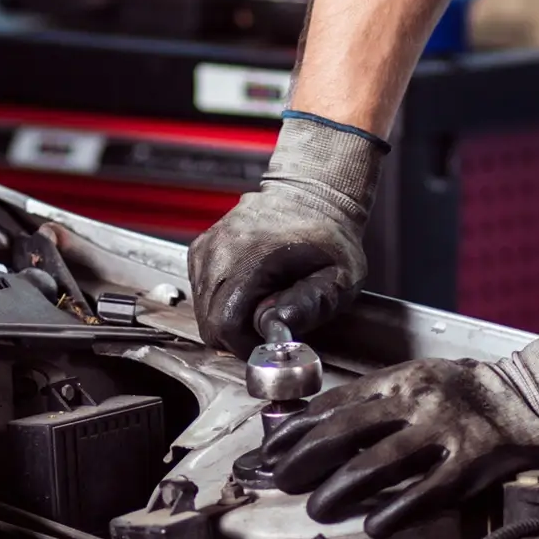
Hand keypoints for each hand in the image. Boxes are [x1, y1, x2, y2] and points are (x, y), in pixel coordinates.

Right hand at [188, 113, 387, 358]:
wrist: (310, 194)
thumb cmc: (327, 236)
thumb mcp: (338, 275)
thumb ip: (312, 305)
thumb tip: (279, 325)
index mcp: (251, 257)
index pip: (224, 324)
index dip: (245, 344)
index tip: (267, 340)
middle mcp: (219, 251)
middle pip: (208, 323)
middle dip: (237, 335)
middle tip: (267, 324)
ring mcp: (206, 249)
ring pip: (202, 311)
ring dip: (228, 318)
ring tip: (261, 302)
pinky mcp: (200, 250)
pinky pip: (201, 293)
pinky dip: (220, 301)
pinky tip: (247, 289)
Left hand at [261, 320, 538, 538]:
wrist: (536, 396)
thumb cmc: (468, 392)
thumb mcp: (416, 378)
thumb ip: (374, 399)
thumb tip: (318, 425)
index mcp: (398, 379)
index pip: (332, 405)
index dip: (295, 430)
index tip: (270, 450)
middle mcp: (416, 401)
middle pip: (344, 432)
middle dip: (304, 460)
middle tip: (282, 481)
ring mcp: (444, 431)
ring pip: (377, 464)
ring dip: (339, 489)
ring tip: (317, 507)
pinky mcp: (472, 462)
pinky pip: (426, 492)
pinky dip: (395, 511)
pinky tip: (374, 525)